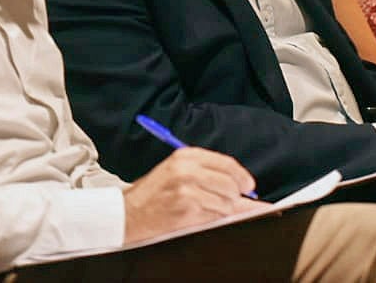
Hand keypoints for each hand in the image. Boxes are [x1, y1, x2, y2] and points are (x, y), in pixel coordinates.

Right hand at [122, 147, 263, 243]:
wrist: (127, 214)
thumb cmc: (153, 193)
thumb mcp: (179, 172)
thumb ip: (210, 174)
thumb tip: (246, 188)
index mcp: (186, 156)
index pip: (227, 163)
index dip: (242, 176)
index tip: (248, 186)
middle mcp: (187, 170)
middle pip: (230, 183)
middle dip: (234, 196)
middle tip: (229, 201)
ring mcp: (187, 190)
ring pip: (226, 202)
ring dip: (222, 210)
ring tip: (205, 209)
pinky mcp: (187, 210)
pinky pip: (215, 216)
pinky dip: (213, 219)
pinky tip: (200, 216)